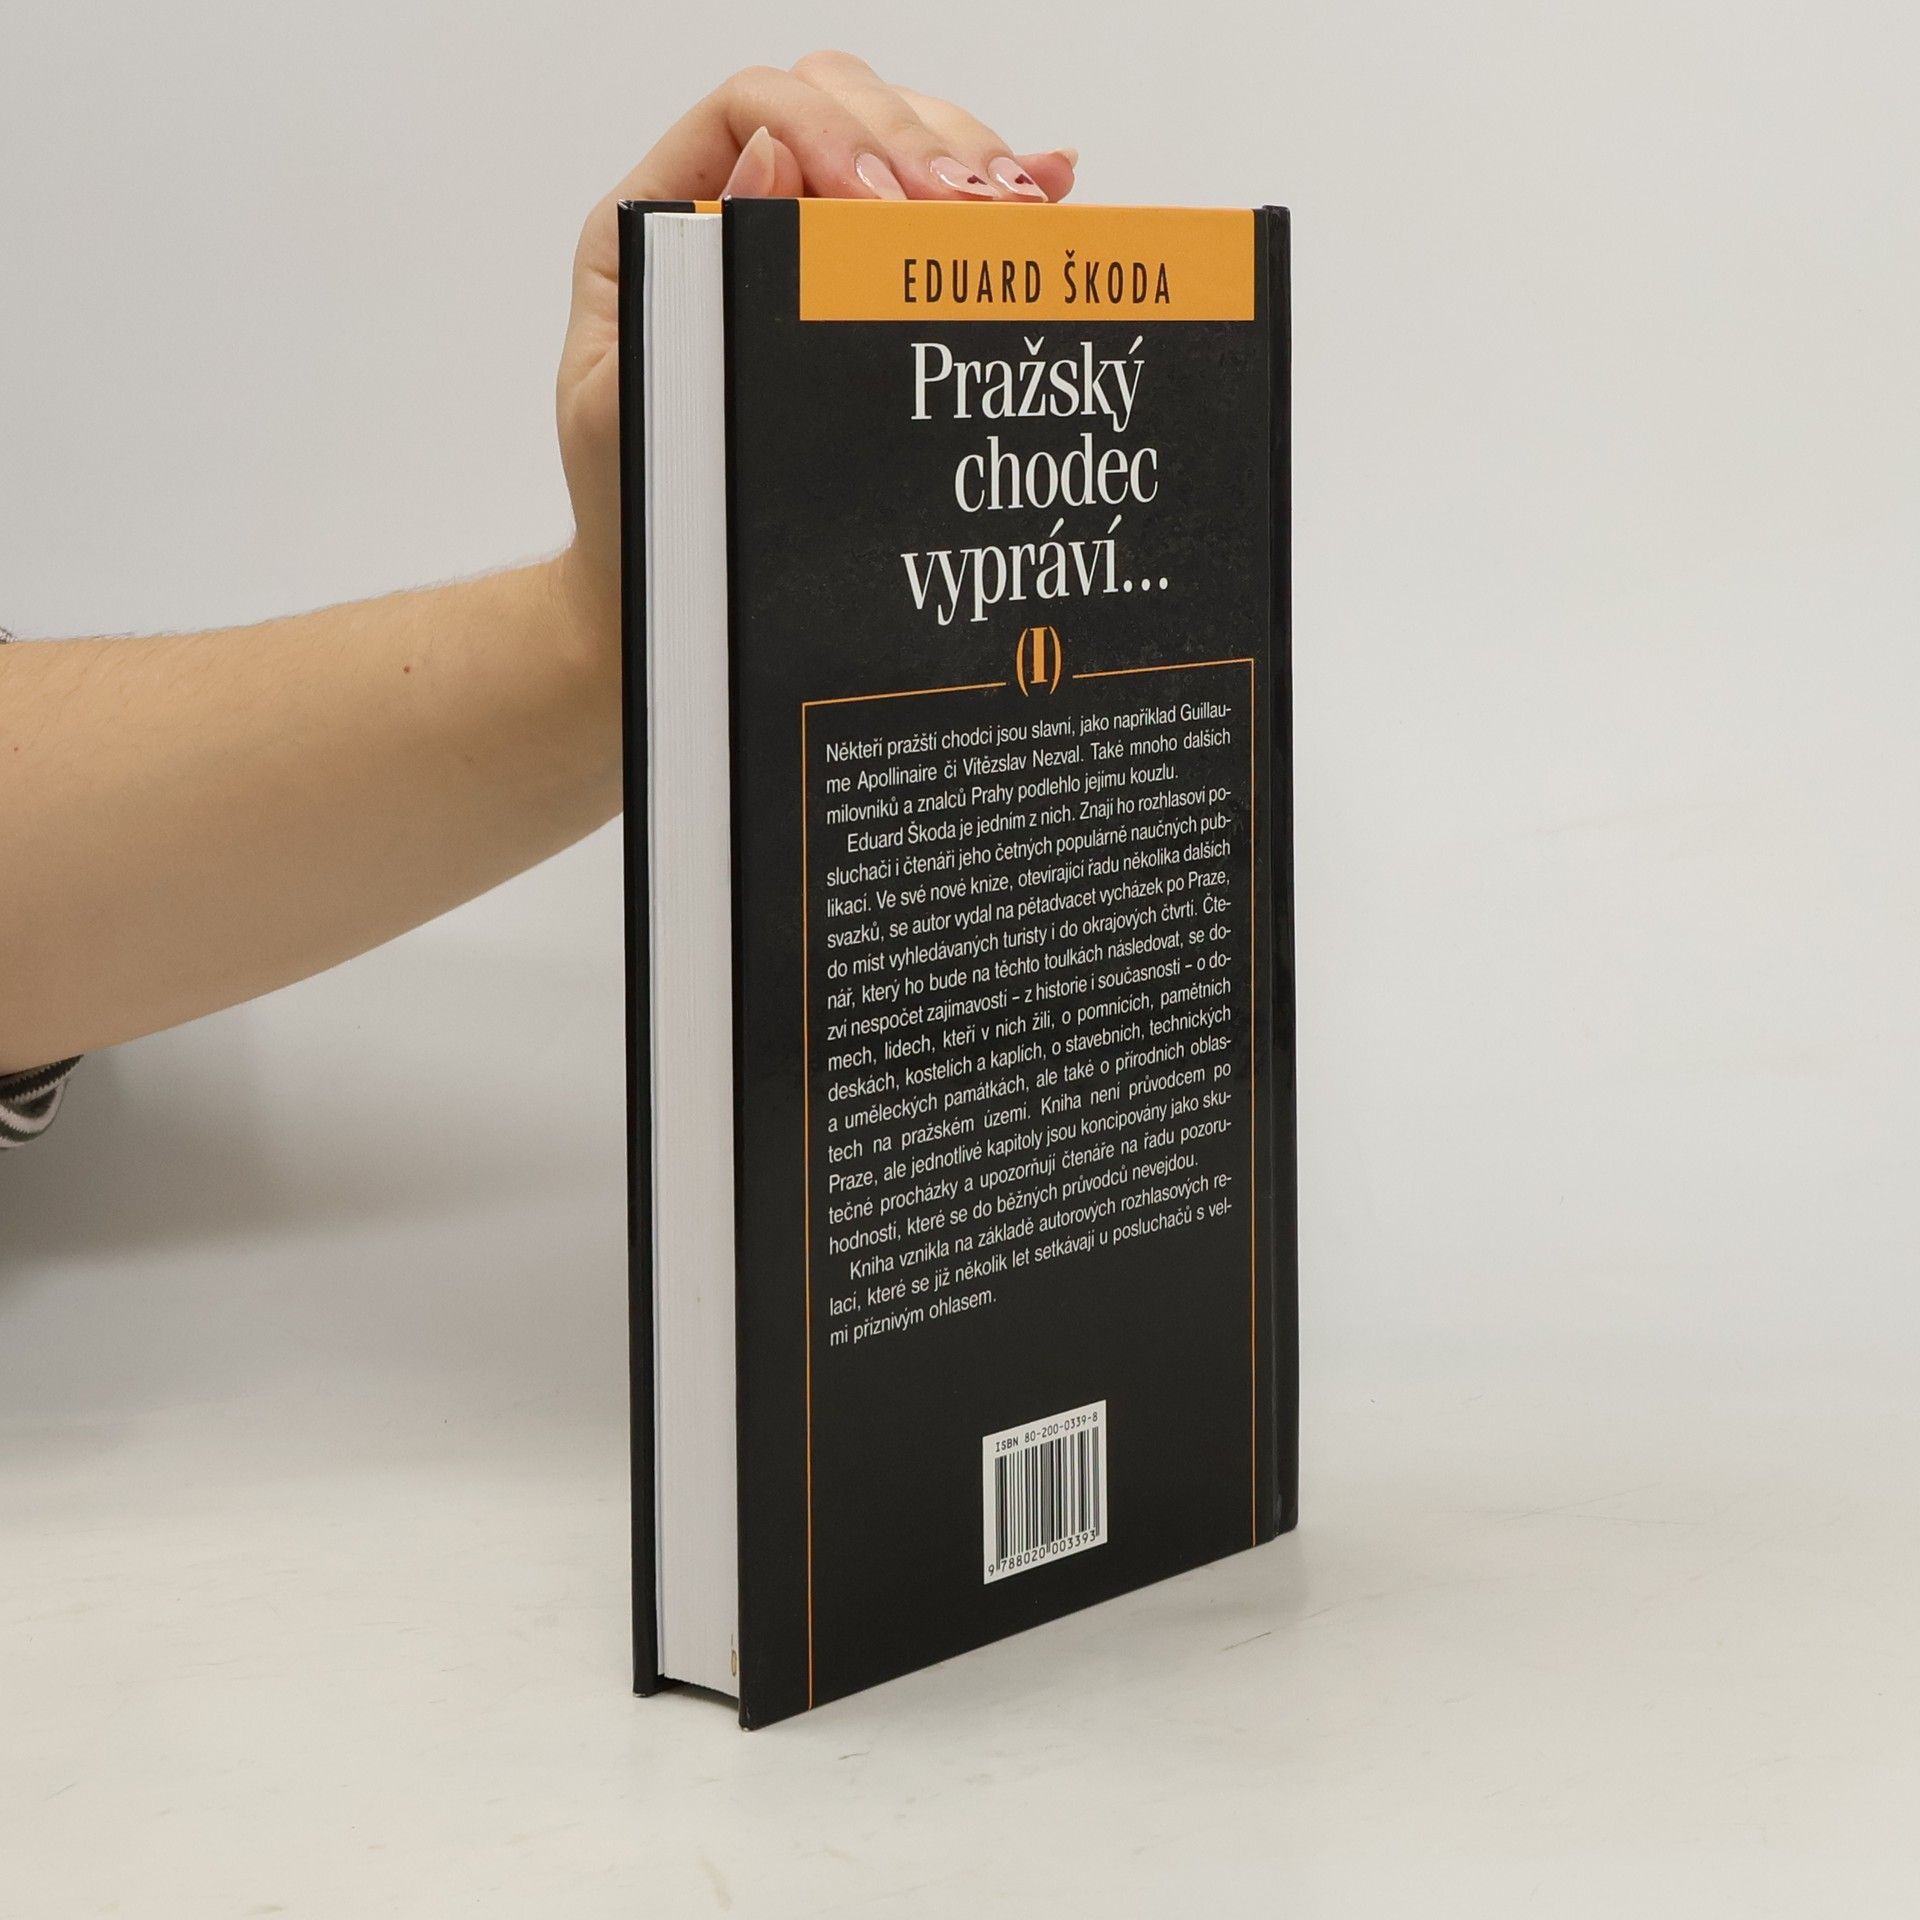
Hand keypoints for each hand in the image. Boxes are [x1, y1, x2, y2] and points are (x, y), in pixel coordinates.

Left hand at [552, 52, 1078, 644]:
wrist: (673, 598)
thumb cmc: (638, 515)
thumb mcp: (628, 406)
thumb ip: (680, 290)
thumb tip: (768, 157)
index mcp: (656, 227)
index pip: (752, 111)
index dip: (833, 129)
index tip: (891, 203)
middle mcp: (729, 216)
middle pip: (838, 104)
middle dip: (918, 142)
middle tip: (973, 213)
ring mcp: (800, 251)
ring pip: (895, 145)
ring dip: (969, 160)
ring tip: (1021, 208)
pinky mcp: (851, 298)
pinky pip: (925, 219)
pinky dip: (989, 202)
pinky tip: (1045, 194)